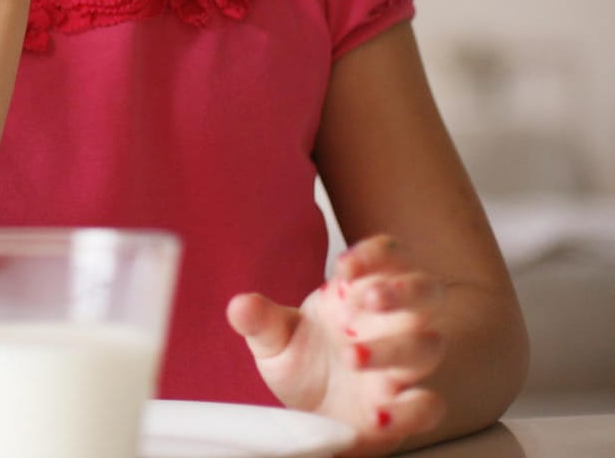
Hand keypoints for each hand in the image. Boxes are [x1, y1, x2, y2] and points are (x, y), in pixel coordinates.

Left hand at [228, 235, 449, 455]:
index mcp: (362, 294)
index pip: (388, 257)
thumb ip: (261, 321)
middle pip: (427, 292)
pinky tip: (378, 415)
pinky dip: (411, 409)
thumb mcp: (275, 339)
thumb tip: (239, 305)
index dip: (375, 254)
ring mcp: (404, 364)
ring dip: (394, 347)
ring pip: (428, 345)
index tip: (344, 265)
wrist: (310, 413)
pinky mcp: (406, 406)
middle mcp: (392, 323)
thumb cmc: (303, 362)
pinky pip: (428, 405)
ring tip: (350, 356)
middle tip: (368, 297)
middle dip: (404, 290)